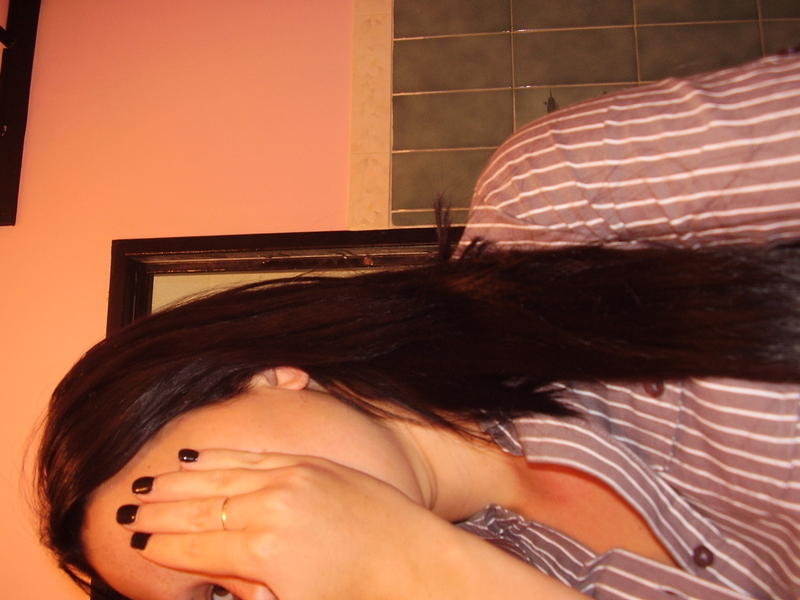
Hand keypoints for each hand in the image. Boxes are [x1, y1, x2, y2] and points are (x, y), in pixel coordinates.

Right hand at [123, 449, 462, 599]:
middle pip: (199, 508)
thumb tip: (209, 577)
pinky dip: (219, 459)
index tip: (135, 541)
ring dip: (179, 481)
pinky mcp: (308, 464)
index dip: (162, 546)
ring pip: (219, 477)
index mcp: (263, 552)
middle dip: (159, 510)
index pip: (195, 546)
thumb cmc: (354, 594)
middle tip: (125, 509)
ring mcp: (291, 478)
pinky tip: (196, 458)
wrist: (413, 559)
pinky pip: (252, 457)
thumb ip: (244, 591)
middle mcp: (272, 507)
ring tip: (149, 482)